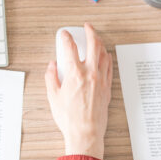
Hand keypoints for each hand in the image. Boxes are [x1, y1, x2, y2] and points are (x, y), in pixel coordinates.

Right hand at [44, 23, 113, 158]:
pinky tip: (105, 56)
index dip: (66, 37)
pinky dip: (107, 58)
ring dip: (100, 43)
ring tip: (96, 39)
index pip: (70, 48)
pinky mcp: (107, 88)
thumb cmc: (69, 118)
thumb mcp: (52, 96)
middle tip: (87, 27)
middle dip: (90, 32)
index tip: (64, 34)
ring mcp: (101, 80)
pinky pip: (109, 67)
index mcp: (74, 74)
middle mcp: (90, 74)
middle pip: (93, 45)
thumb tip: (52, 65)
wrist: (85, 133)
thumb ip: (51, 77)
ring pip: (104, 54)